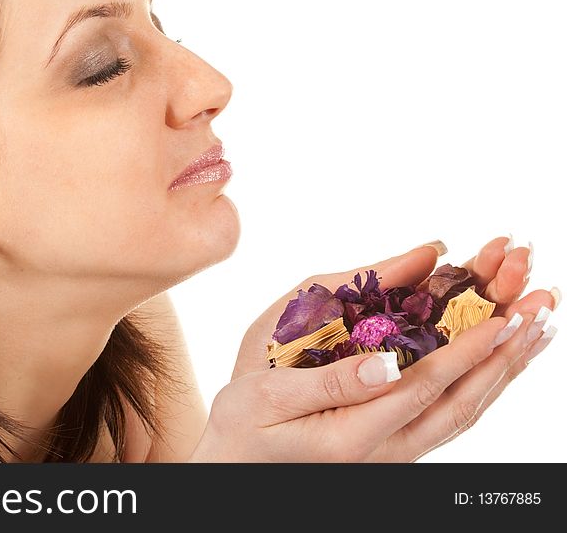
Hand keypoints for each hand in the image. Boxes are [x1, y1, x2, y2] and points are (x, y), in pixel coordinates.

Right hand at [189, 236, 557, 461]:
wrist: (236, 466)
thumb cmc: (243, 425)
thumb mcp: (267, 396)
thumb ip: (328, 381)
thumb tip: (385, 360)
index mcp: (354, 435)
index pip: (425, 388)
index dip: (467, 351)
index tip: (504, 317)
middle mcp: (387, 450)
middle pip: (462, 402)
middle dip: (506, 354)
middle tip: (542, 308)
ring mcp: (395, 450)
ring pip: (464, 411)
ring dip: (505, 368)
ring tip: (537, 328)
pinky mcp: (395, 442)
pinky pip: (450, 412)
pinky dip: (482, 381)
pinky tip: (497, 359)